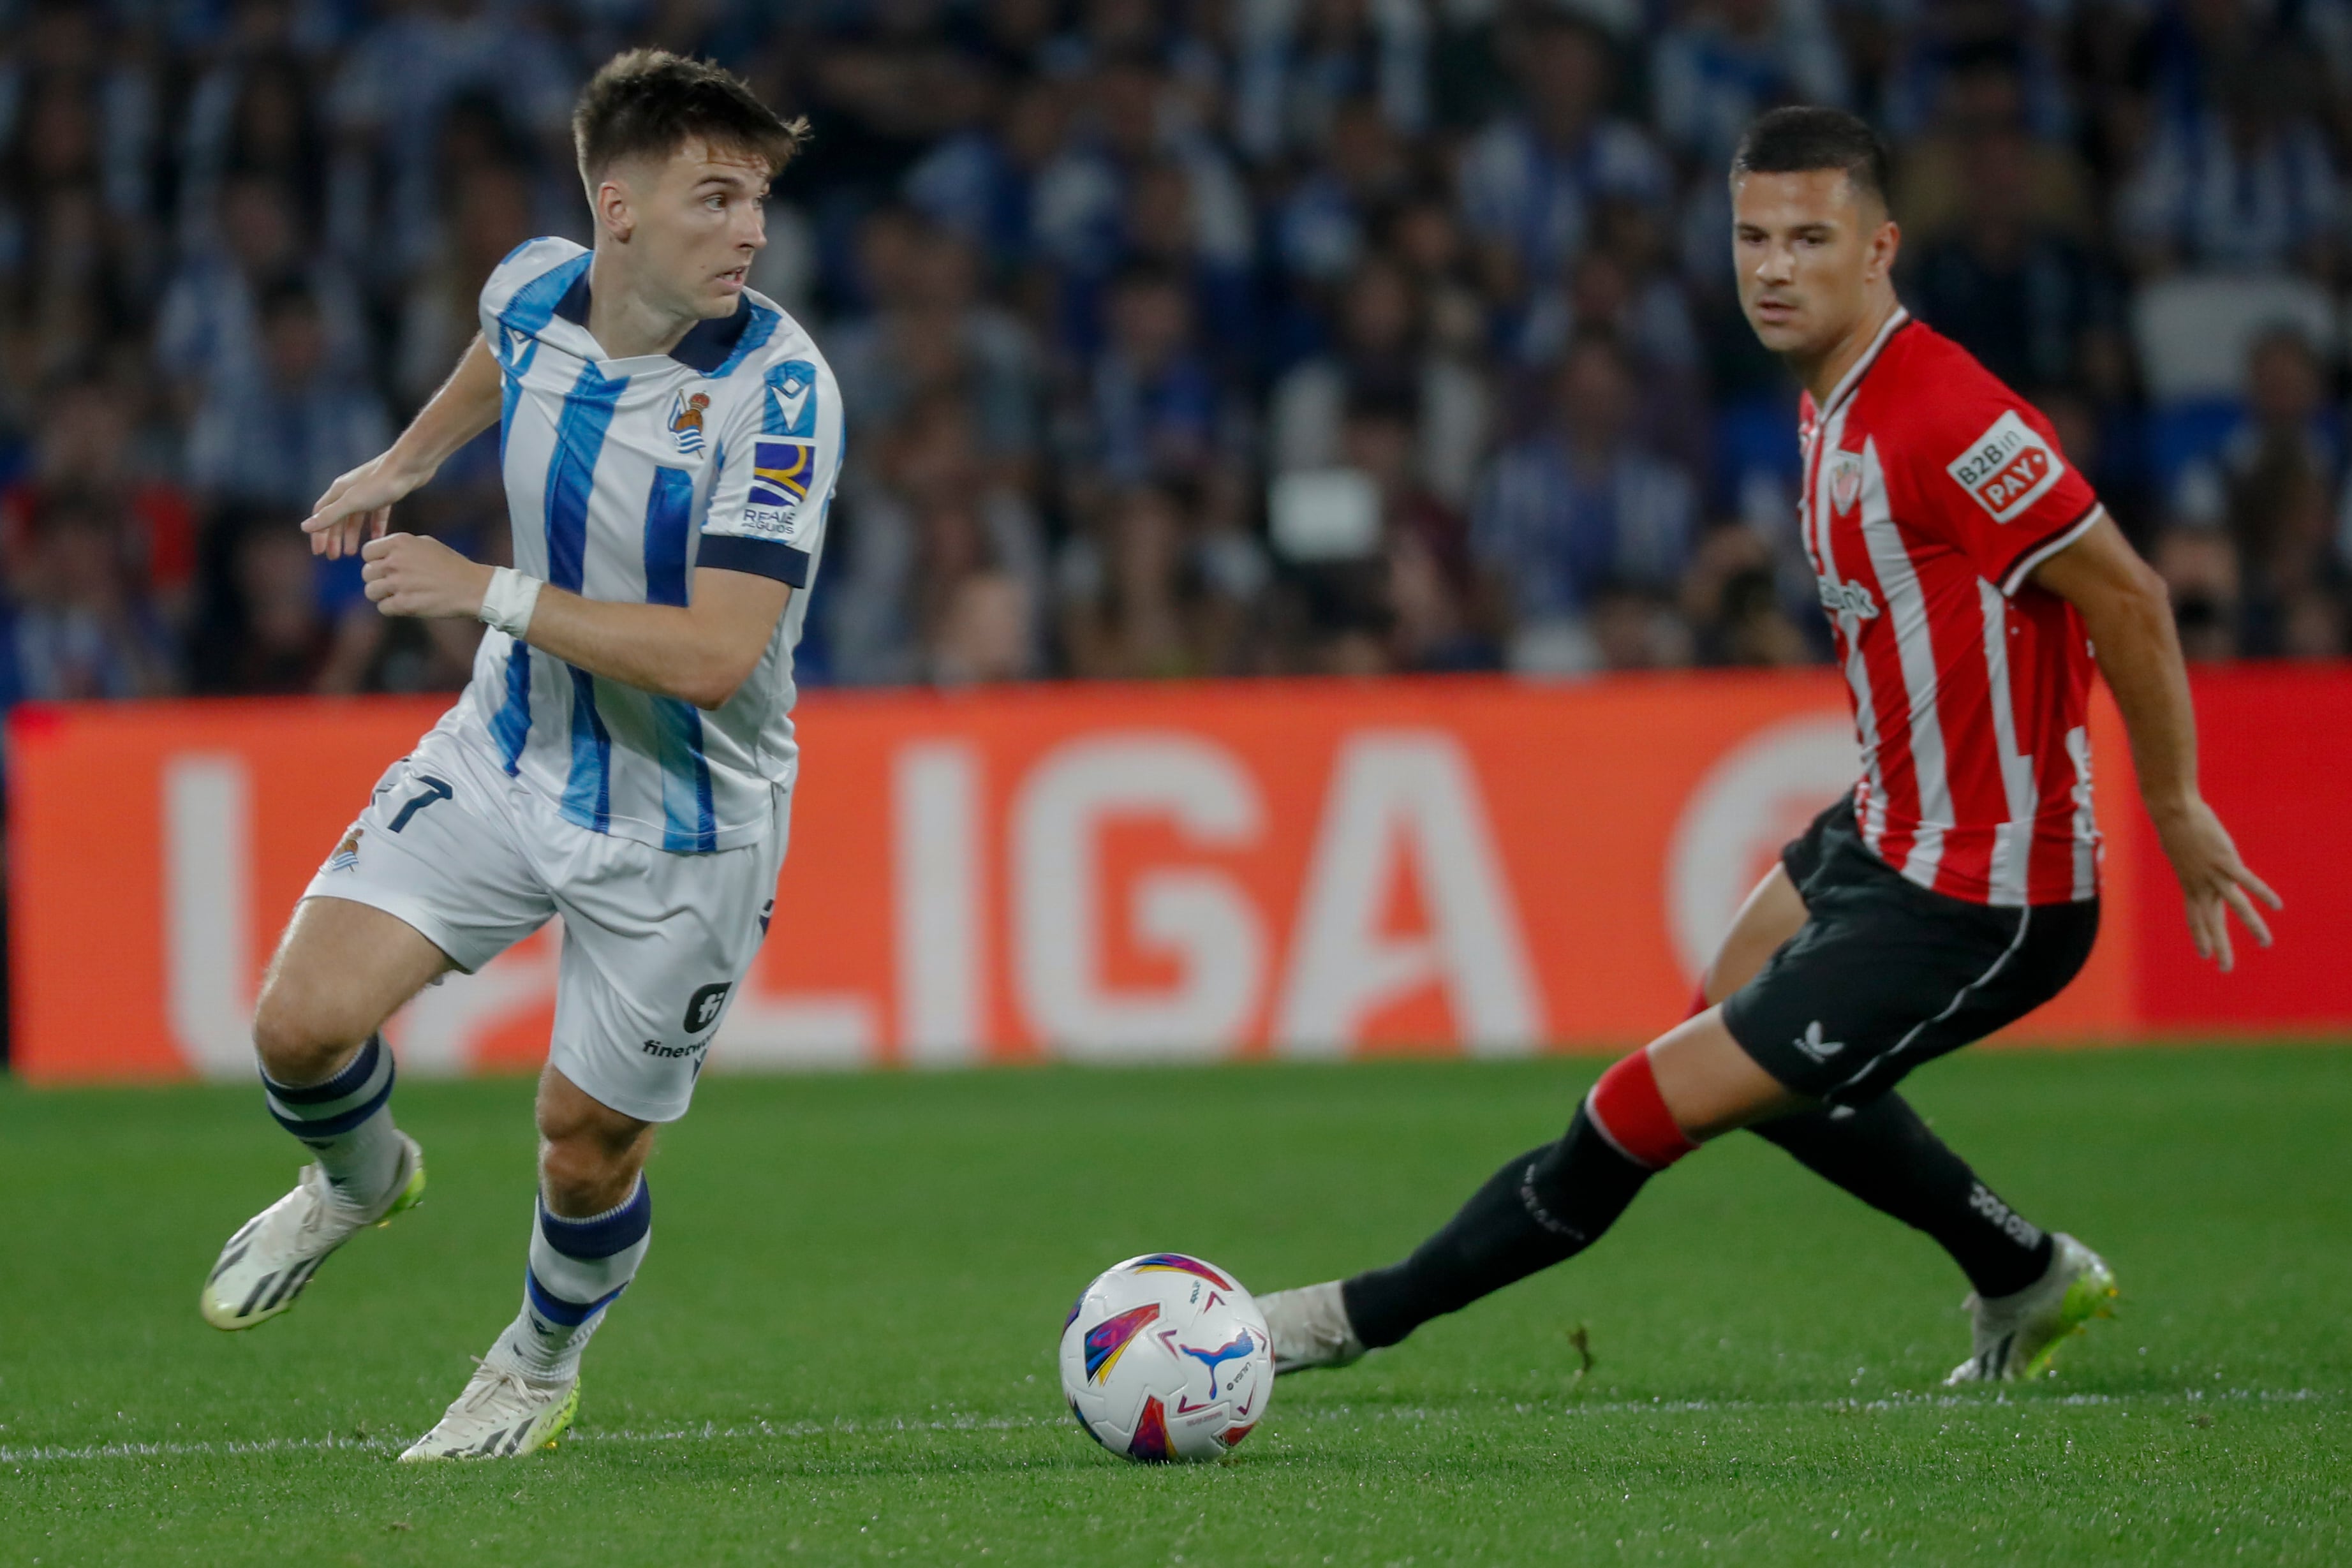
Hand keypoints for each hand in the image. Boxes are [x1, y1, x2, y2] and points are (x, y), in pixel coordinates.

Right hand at [305, 452, 431, 559]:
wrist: (411, 465)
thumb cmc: (381, 483)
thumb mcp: (353, 502)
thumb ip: (330, 515)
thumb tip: (305, 527)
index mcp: (339, 491)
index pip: (321, 515)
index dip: (318, 534)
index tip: (319, 553)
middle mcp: (351, 490)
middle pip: (337, 518)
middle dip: (334, 538)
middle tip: (334, 557)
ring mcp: (369, 492)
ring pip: (356, 518)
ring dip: (352, 535)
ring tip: (353, 553)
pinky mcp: (386, 494)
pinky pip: (377, 514)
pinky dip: (375, 527)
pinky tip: (378, 539)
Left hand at [361, 533, 493, 620]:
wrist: (472, 586)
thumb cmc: (451, 564)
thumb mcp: (426, 543)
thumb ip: (401, 546)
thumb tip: (383, 553)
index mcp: (399, 542)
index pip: (367, 552)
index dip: (374, 561)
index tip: (385, 567)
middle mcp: (395, 561)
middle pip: (366, 573)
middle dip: (378, 579)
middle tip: (393, 584)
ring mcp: (398, 583)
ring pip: (370, 591)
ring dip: (382, 595)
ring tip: (397, 595)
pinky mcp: (404, 604)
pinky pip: (382, 608)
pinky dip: (392, 608)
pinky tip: (405, 604)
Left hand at [2153, 796, 2281, 971]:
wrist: (2173, 814)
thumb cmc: (2175, 828)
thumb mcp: (2178, 851)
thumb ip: (2186, 860)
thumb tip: (2182, 855)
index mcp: (2190, 884)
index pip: (2194, 918)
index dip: (2200, 936)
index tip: (2204, 955)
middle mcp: (2201, 885)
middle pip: (2212, 922)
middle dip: (2220, 946)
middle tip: (2225, 969)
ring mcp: (2214, 875)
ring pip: (2236, 907)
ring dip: (2253, 926)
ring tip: (2266, 943)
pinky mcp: (2226, 861)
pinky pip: (2248, 881)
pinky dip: (2263, 893)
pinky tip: (2277, 905)